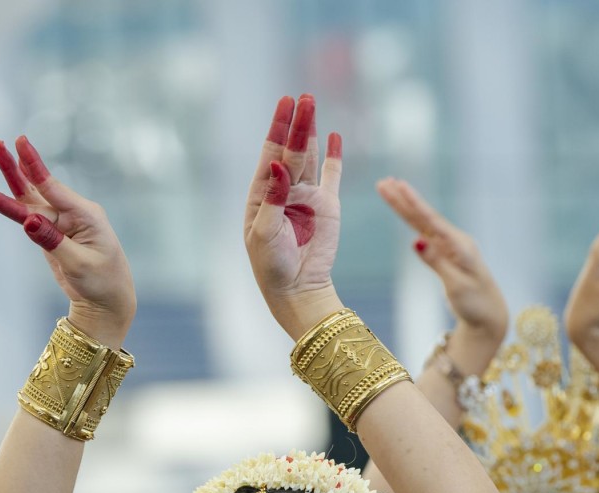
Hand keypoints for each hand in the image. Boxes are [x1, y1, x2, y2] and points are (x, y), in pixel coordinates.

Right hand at [0, 138, 135, 346]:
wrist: (107, 302)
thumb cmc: (102, 281)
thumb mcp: (80, 263)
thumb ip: (53, 241)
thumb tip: (27, 221)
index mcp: (85, 214)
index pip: (53, 187)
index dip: (34, 166)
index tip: (19, 144)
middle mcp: (71, 213)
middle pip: (37, 188)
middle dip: (15, 168)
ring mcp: (60, 223)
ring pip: (28, 202)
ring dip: (8, 186)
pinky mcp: (50, 234)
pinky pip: (27, 218)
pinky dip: (12, 206)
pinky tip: (1, 191)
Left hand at [243, 95, 345, 337]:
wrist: (298, 289)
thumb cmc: (272, 265)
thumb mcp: (265, 232)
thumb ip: (272, 198)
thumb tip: (276, 165)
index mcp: (263, 195)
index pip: (271, 154)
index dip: (277, 128)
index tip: (284, 103)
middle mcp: (284, 191)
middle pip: (292, 150)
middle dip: (297, 124)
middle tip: (303, 97)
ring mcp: (307, 197)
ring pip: (310, 157)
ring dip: (312, 132)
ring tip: (312, 105)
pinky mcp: (328, 206)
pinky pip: (332, 175)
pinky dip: (333, 157)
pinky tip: (334, 136)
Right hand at [377, 176, 506, 374]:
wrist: (489, 317)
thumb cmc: (475, 303)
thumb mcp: (456, 285)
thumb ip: (435, 261)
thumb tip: (415, 239)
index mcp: (459, 246)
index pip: (431, 221)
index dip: (413, 203)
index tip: (398, 186)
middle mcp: (455, 241)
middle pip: (423, 217)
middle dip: (403, 200)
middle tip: (383, 182)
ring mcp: (450, 247)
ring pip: (423, 223)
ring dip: (406, 207)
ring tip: (389, 190)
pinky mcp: (446, 255)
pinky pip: (425, 233)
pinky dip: (413, 221)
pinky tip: (406, 211)